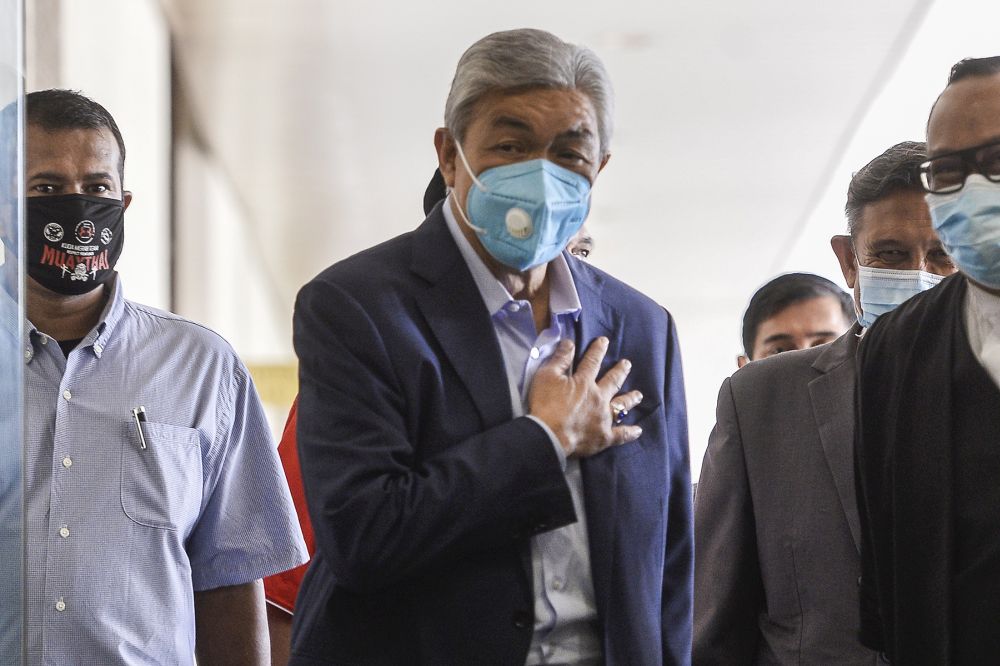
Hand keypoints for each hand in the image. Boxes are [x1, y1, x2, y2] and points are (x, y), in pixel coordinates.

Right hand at [528, 337, 642, 457]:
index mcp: (584, 382)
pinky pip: (621, 434)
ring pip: (621, 406)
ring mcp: (603, 418)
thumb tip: (569, 342)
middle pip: (612, 381)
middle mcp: (598, 397)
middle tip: (627, 364)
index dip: (598, 350)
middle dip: (620, 371)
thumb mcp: (546, 376)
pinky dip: (630, 432)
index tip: (604, 341)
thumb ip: (559, 359)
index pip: (593, 361)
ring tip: (638, 395)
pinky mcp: (604, 437)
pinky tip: (638, 430)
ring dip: (630, 399)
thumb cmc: (545, 405)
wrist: (548, 435)